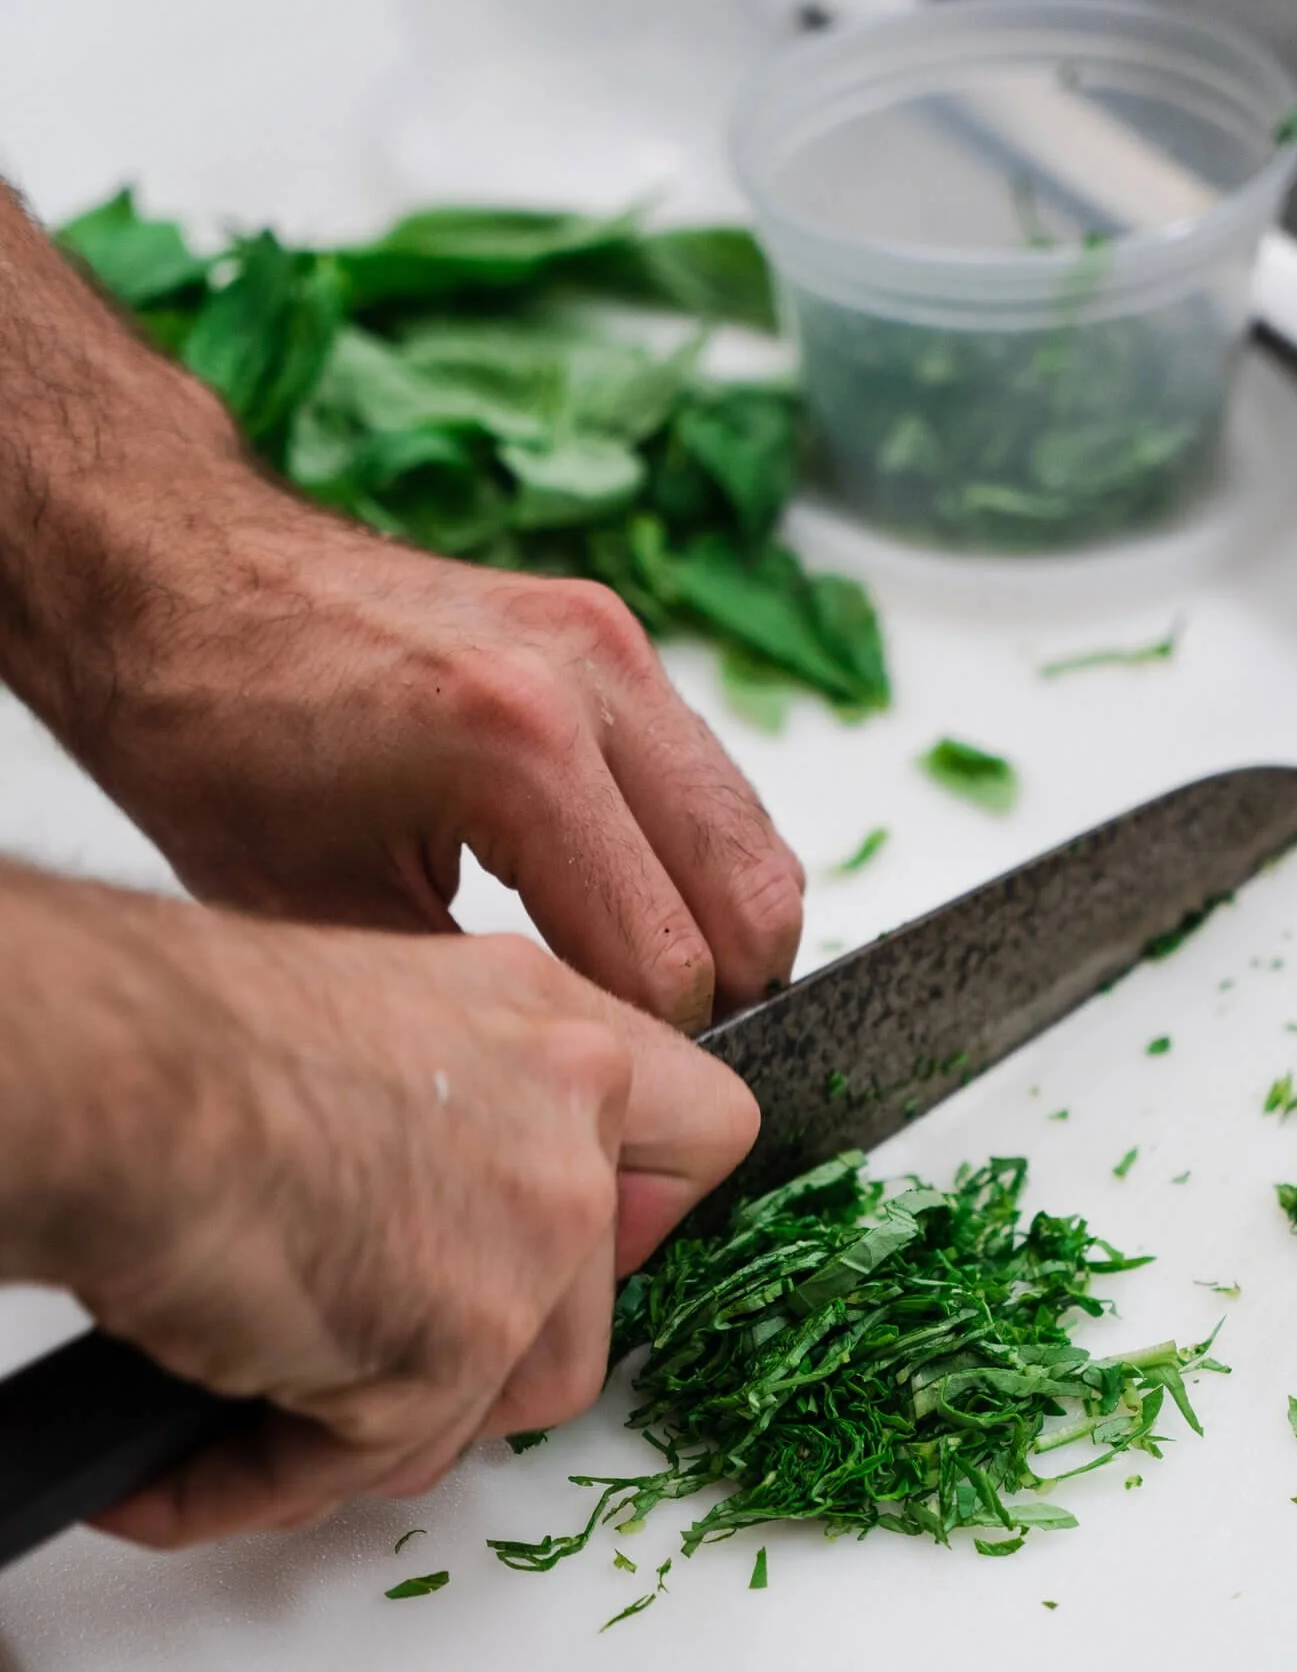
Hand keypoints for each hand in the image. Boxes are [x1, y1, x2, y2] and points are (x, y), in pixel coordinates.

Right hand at [0, 871, 756, 1546]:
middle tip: (383, 1348)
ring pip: (503, 1399)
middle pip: (593, 1309)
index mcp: (553, 1030)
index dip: (645, 1211)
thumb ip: (462, 1101)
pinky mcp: (453, 1353)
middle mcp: (563, 1133)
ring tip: (260, 1401)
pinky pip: (366, 1463)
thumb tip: (443, 1190)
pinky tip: (178, 1466)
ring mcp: (525, 1246)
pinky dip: (260, 1478)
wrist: (111, 1074)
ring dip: (383, 1424)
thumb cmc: (189, 1031)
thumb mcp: (375, 1014)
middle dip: (488, 1355)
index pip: (704, 1134)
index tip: (591, 1245)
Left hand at [81, 494, 805, 1030]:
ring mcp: (614, 643)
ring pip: (751, 835)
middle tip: (642, 1056)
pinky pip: (707, 779)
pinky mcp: (611, 633)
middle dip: (717, 997)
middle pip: (754, 896)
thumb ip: (477, 1002)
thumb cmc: (209, 733)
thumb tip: (579, 1082)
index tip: (600, 1096)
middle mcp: (595, 680)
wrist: (168, 574)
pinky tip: (615, 902)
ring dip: (717, 925)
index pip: (670, 963)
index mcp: (523, 754)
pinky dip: (690, 858)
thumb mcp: (327, 914)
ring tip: (633, 987)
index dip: (643, 1055)